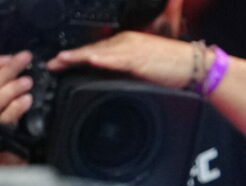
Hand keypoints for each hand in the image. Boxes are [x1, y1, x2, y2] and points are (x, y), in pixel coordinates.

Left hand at [47, 31, 192, 88]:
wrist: (193, 66)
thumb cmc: (172, 69)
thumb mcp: (143, 70)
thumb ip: (125, 73)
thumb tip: (109, 83)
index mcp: (125, 45)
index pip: (95, 50)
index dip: (76, 57)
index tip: (60, 64)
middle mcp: (125, 43)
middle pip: (92, 49)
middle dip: (71, 58)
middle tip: (51, 64)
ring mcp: (132, 49)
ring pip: (100, 51)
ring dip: (79, 56)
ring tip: (61, 61)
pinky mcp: (140, 58)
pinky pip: (118, 58)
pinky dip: (103, 59)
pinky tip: (91, 60)